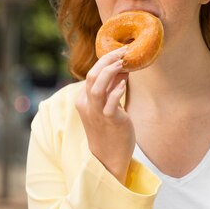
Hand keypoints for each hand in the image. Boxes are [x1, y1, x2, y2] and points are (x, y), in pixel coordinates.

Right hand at [75, 48, 134, 183]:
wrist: (109, 157)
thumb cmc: (110, 130)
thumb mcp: (109, 105)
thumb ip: (113, 87)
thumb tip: (123, 68)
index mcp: (84, 100)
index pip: (91, 74)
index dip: (105, 60)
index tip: (120, 51)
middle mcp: (87, 105)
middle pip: (92, 76)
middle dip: (107, 60)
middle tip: (123, 51)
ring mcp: (97, 113)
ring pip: (96, 87)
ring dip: (109, 72)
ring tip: (122, 62)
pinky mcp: (110, 121)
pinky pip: (110, 103)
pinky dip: (116, 91)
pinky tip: (125, 83)